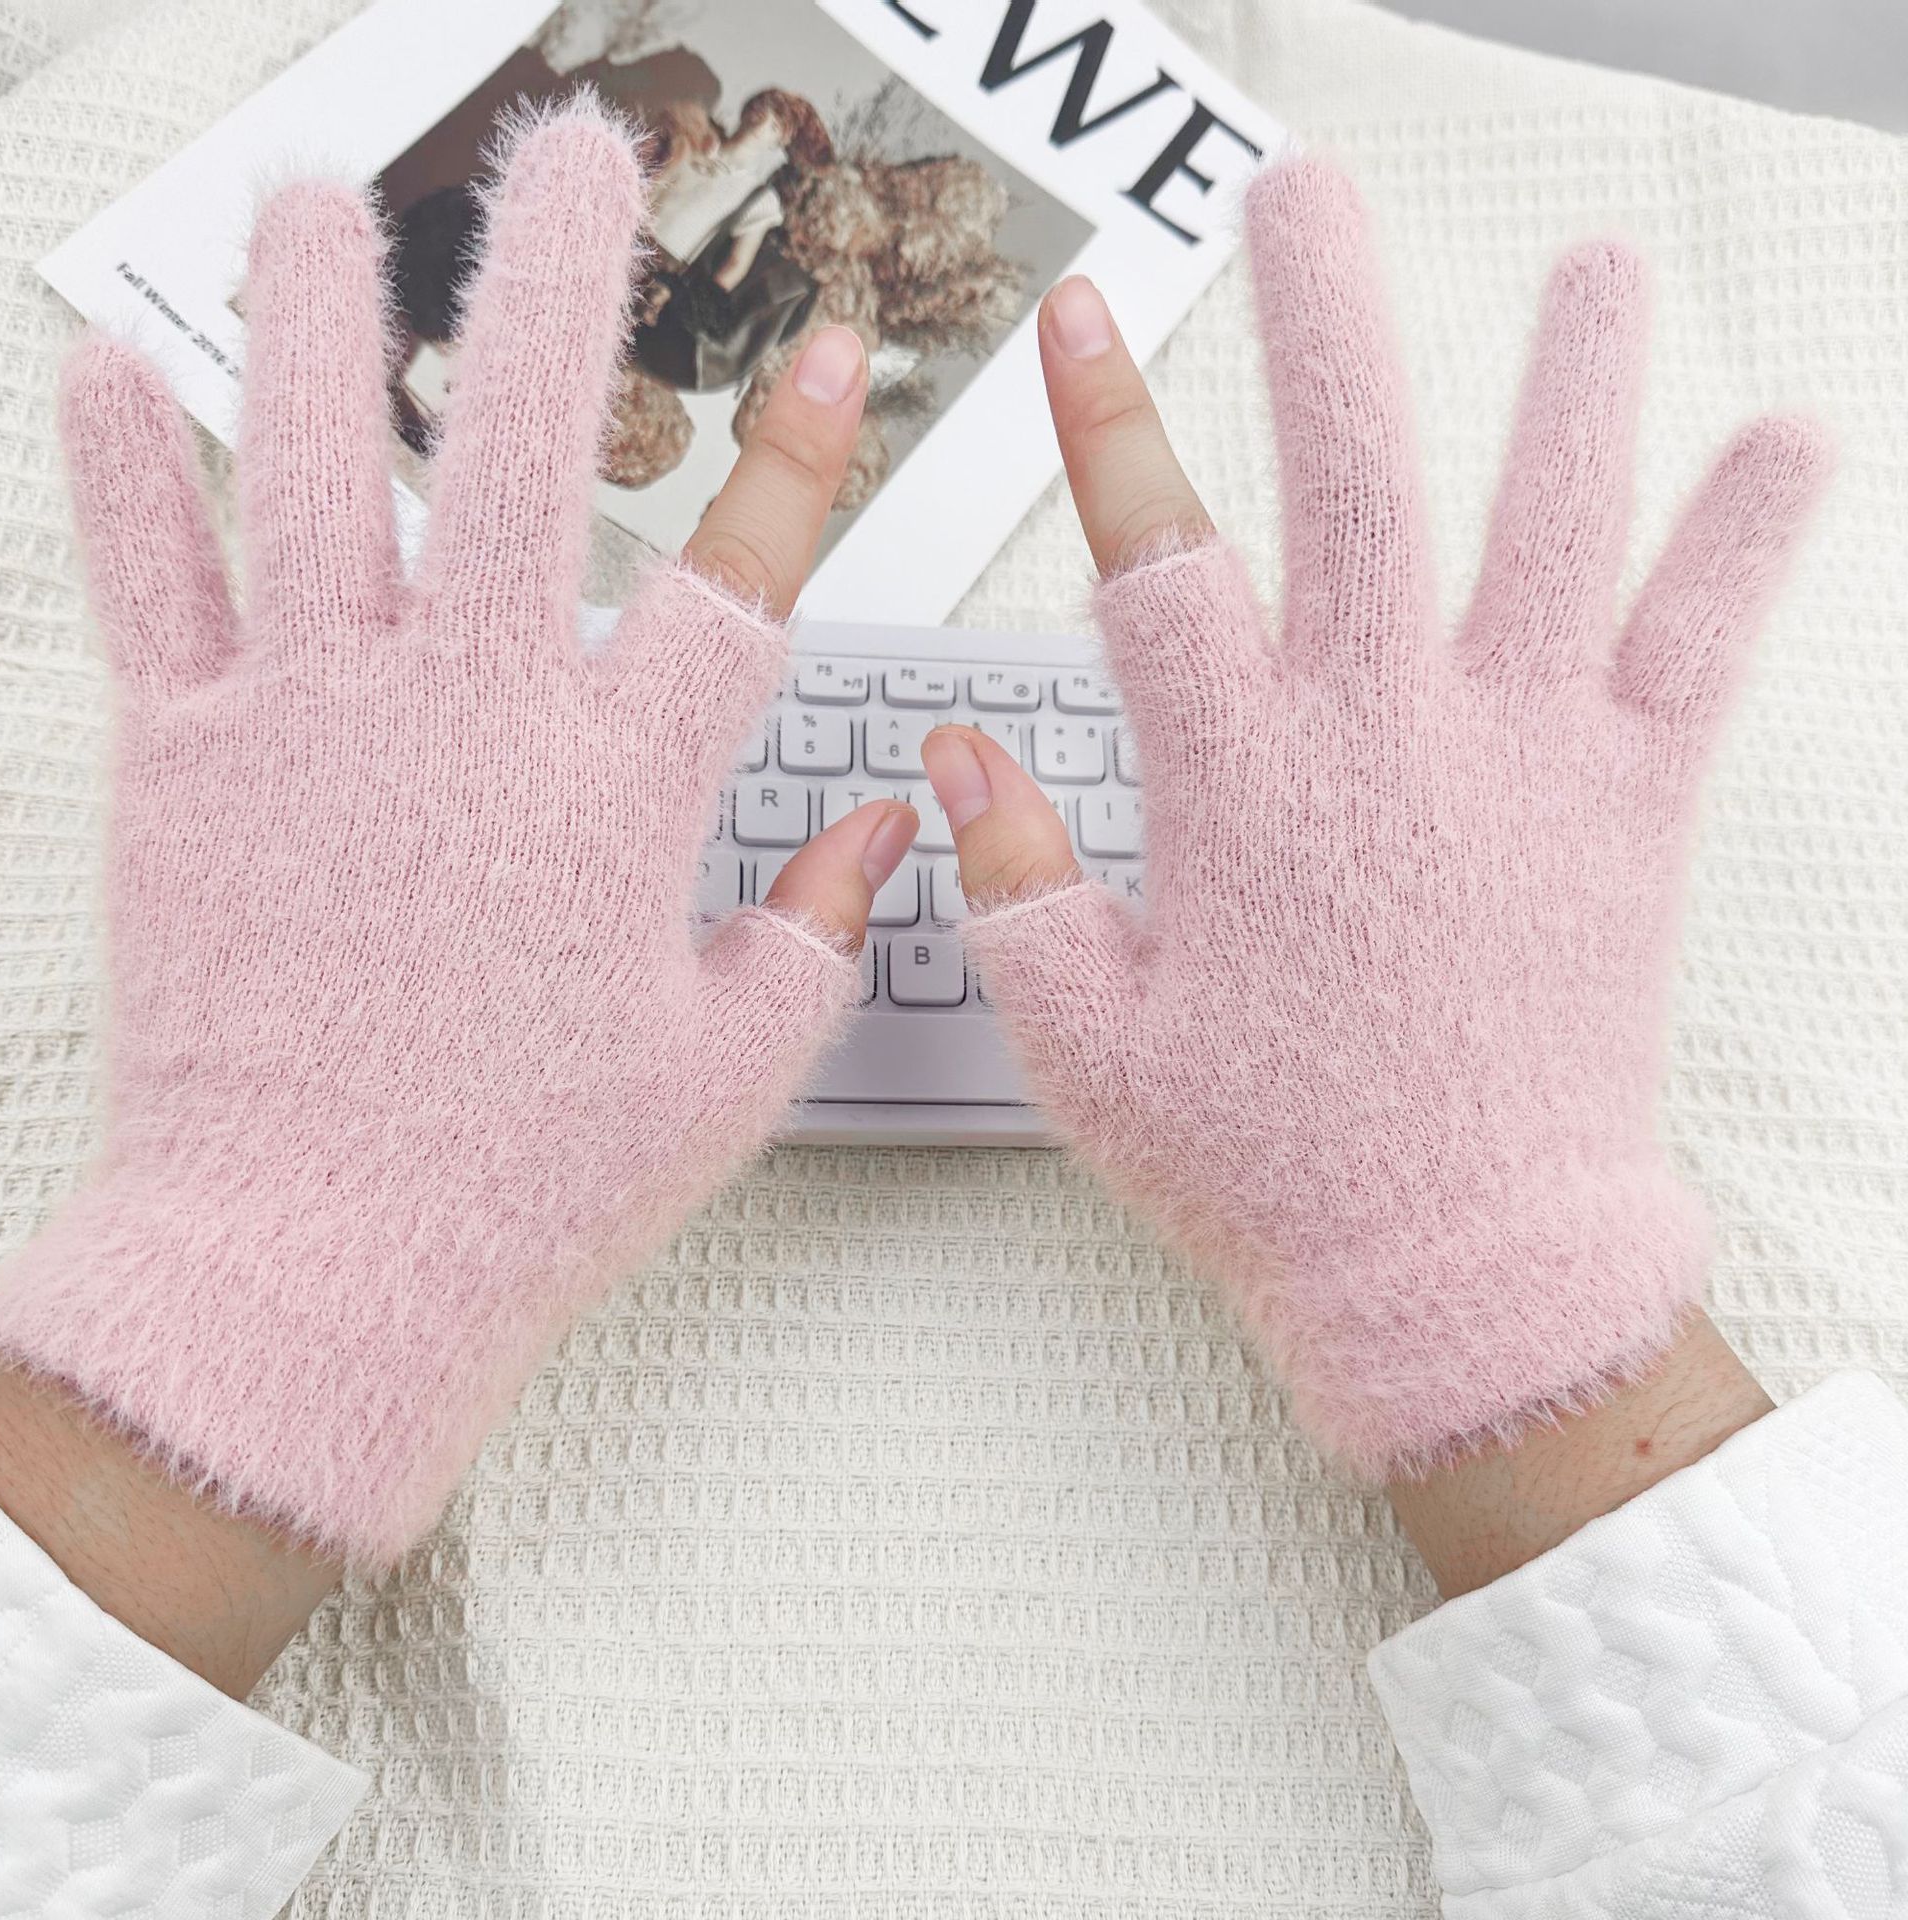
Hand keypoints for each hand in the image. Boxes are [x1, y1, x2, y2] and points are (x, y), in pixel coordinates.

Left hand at [0, 103, 914, 1684]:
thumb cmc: (531, 1184)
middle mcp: (469, 726)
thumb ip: (823, 922)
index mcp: (617, 796)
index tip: (829, 345)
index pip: (737, 579)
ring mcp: (316, 729)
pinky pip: (150, 584)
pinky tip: (119, 363)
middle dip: (559, 284)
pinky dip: (130, 468)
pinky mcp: (187, 768)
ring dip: (322, 315)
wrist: (317, 1275)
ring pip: (316, 470)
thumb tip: (895, 831)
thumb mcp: (731, 1063)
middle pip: (521, 451)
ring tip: (326, 197)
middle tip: (578, 160)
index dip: (797, 454)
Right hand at [924, 159, 1828, 1487]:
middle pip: (1354, 481)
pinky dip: (1742, 540)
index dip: (1105, 426)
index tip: (1081, 318)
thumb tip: (955, 759)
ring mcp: (1517, 763)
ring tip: (1586, 271)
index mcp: (1237, 789)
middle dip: (1322, 324)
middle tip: (1307, 203)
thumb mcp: (1082, 1042)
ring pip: (1552, 527)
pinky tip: (1789, 439)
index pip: (1150, 559)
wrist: (1458, 1273)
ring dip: (1571, 386)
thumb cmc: (1267, 1167)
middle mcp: (1382, 740)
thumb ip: (1011, 884)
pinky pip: (1696, 648)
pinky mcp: (1628, 813)